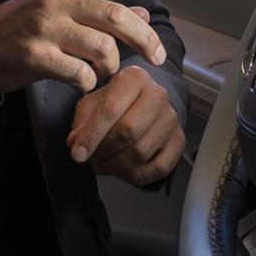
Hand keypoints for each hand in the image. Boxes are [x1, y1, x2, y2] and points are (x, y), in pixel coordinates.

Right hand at [0, 0, 176, 94]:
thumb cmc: (20, 28)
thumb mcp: (59, 11)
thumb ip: (99, 12)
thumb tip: (143, 17)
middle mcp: (56, 0)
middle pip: (117, 17)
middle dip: (144, 40)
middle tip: (156, 57)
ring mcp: (44, 27)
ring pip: (102, 48)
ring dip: (111, 67)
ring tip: (103, 74)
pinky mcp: (34, 56)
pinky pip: (79, 73)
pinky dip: (88, 83)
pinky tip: (81, 84)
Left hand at [68, 65, 185, 185]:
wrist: (146, 103)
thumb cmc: (116, 102)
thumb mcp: (92, 103)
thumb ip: (82, 123)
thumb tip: (76, 144)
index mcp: (134, 78)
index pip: (110, 109)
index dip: (91, 136)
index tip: (77, 154)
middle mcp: (157, 95)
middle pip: (127, 132)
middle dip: (103, 152)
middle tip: (91, 159)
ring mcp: (171, 119)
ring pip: (140, 153)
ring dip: (116, 166)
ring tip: (103, 165)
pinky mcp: (179, 141)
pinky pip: (158, 168)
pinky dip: (136, 176)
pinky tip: (123, 171)